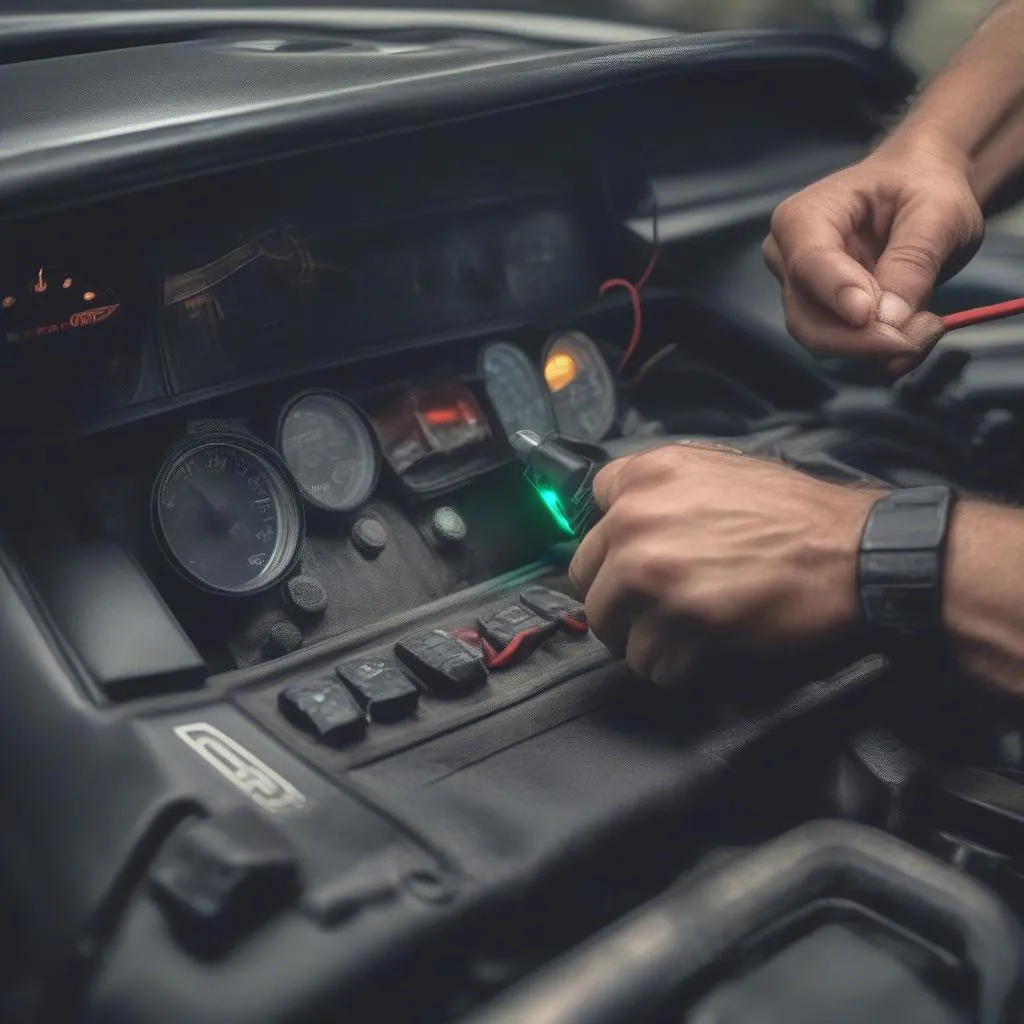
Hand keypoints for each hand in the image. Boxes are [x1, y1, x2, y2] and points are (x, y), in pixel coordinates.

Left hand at [568, 444, 877, 687]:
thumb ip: (657, 489)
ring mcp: (655, 578)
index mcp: (644, 477)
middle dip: (619, 600)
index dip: (614, 548)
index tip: (636, 562)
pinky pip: (652, 666)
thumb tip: (618, 519)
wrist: (855, 553)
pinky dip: (677, 668)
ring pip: (612, 630)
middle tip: (658, 607)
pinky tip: (707, 650)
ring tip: (686, 631)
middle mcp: (637, 523)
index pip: (586, 518)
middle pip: (587, 582)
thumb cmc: (795, 514)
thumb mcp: (716, 469)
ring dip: (645, 639)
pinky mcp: (681, 628)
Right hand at [764, 136, 983, 371]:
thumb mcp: (938, 212)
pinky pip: (843, 350)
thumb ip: (912, 262)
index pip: (808, 265)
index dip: (837, 295)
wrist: (918, 192)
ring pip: (823, 341)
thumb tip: (889, 319)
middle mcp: (787, 259)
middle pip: (807, 319)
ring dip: (879, 346)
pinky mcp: (820, 316)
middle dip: (864, 338)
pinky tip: (916, 327)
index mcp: (802, 217)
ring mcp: (800, 292)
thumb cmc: (922, 187)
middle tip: (924, 331)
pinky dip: (883, 350)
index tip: (869, 316)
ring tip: (929, 324)